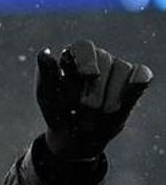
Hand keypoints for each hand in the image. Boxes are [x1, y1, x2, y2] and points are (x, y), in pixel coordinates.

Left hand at [36, 40, 152, 159]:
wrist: (79, 137)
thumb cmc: (59, 113)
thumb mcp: (48, 98)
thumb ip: (47, 75)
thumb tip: (44, 52)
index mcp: (73, 57)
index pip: (83, 47)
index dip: (88, 61)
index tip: (90, 76)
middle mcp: (97, 57)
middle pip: (104, 59)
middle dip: (95, 88)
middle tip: (85, 109)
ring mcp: (117, 67)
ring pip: (122, 69)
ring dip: (111, 96)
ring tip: (99, 113)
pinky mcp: (134, 79)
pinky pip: (140, 76)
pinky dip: (134, 88)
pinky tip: (123, 101)